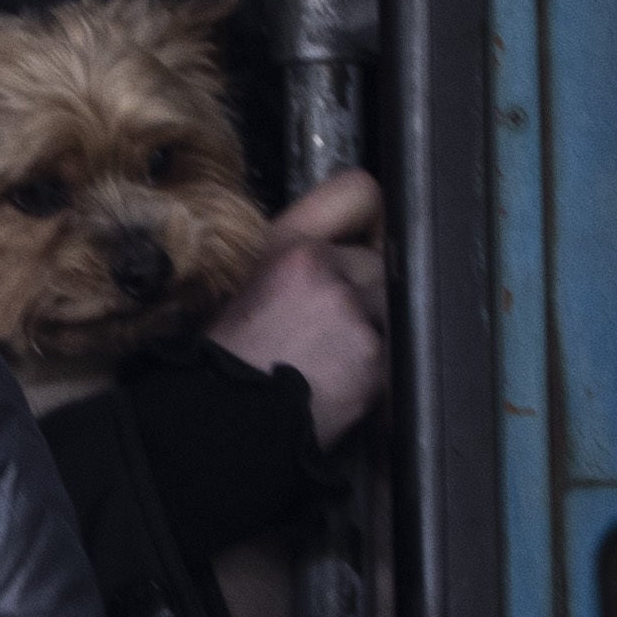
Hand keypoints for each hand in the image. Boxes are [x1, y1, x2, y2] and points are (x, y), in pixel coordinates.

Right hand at [208, 168, 388, 448]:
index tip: (371, 238)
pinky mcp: (374, 357)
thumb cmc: (223, 361)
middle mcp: (322, 266)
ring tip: (336, 363)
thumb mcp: (244, 287)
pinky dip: (379, 374)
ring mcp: (352, 312)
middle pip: (381, 264)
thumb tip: (346, 249)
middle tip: (334, 329)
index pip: (359, 192)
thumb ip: (298, 261)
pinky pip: (396, 356)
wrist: (219, 424)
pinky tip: (345, 389)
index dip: (370, 218)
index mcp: (287, 244)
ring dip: (376, 334)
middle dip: (368, 294)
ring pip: (394, 311)